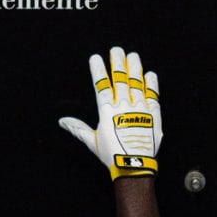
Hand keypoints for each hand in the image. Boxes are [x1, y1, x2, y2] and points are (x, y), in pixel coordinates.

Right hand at [58, 47, 160, 179]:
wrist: (134, 166)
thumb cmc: (112, 155)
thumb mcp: (92, 141)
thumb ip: (78, 128)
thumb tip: (62, 121)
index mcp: (107, 112)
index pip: (101, 85)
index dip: (99, 70)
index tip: (96, 57)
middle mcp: (123, 107)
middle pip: (120, 79)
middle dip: (117, 62)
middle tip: (116, 50)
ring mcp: (139, 109)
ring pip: (137, 83)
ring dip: (134, 68)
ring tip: (132, 55)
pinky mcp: (153, 115)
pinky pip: (153, 95)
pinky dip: (152, 84)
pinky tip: (150, 74)